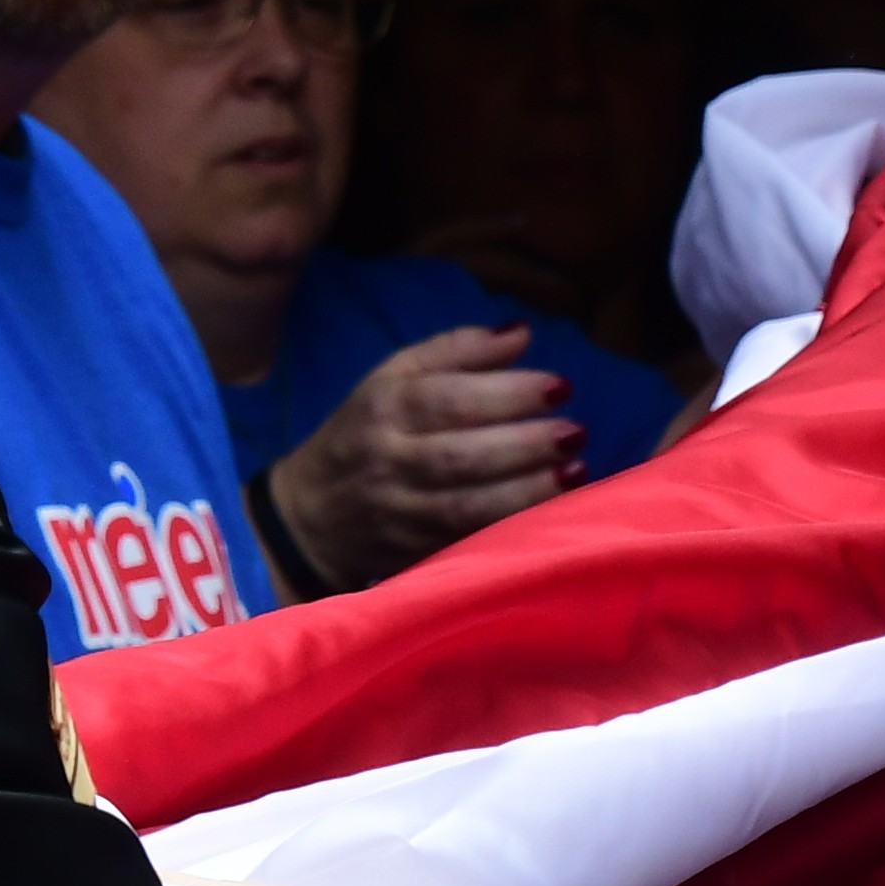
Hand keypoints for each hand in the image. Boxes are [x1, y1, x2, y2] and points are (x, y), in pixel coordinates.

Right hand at [264, 325, 580, 588]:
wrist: (309, 517)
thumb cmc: (365, 432)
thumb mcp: (393, 379)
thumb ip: (457, 351)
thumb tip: (522, 332)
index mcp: (383, 407)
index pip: (448, 399)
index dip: (508, 393)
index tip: (561, 386)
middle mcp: (389, 461)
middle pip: (460, 455)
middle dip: (525, 444)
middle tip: (575, 432)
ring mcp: (400, 513)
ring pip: (466, 505)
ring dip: (527, 490)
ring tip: (575, 470)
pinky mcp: (412, 553)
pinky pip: (467, 540)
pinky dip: (511, 528)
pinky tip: (549, 512)